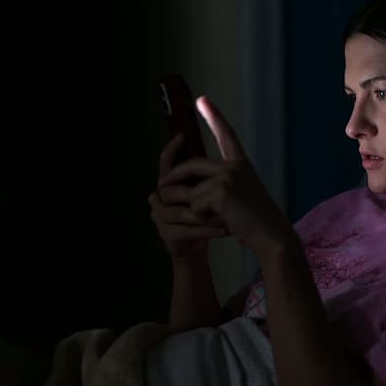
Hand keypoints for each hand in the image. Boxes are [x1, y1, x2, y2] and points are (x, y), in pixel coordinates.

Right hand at [149, 133, 228, 259]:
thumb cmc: (205, 219)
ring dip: (208, 215)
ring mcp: (160, 216)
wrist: (197, 249)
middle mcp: (160, 197)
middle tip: (222, 197)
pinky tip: (223, 230)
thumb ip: (208, 177)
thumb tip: (219, 159)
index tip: (182, 135)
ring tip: (226, 217)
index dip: (172, 149)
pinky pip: (186, 229)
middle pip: (174, 187)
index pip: (167, 162)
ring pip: (183, 210)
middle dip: (200, 194)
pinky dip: (207, 230)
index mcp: (171, 184)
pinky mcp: (165, 233)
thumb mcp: (210, 195)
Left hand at [158, 96, 294, 257]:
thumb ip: (218, 185)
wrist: (271, 235)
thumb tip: (186, 186)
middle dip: (172, 178)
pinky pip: (195, 204)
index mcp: (241, 165)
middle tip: (161, 189)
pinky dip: (200, 217)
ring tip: (208, 218)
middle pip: (191, 164)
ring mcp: (228, 177)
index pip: (226, 135)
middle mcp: (234, 166)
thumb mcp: (239, 197)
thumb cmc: (255, 222)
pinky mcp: (222, 191)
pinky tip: (219, 222)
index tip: (203, 100)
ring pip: (190, 189)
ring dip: (190, 206)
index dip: (214, 116)